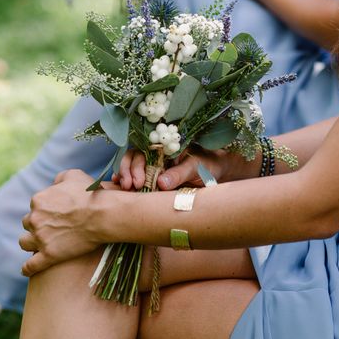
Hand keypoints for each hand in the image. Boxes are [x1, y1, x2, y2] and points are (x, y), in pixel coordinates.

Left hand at [19, 170, 104, 275]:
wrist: (102, 215)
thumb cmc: (90, 194)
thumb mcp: (74, 175)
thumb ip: (59, 179)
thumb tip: (54, 184)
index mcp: (38, 200)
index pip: (35, 206)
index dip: (45, 210)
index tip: (55, 214)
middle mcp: (35, 219)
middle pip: (28, 224)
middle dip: (37, 225)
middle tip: (50, 228)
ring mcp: (40, 238)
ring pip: (25, 243)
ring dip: (30, 243)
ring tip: (38, 246)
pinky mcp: (48, 255)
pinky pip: (30, 266)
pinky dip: (27, 268)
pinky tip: (27, 270)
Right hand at [112, 147, 249, 190]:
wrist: (218, 172)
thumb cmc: (208, 164)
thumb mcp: (196, 167)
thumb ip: (179, 173)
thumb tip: (161, 183)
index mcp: (164, 148)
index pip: (143, 151)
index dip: (136, 165)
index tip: (139, 182)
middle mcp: (155, 156)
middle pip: (133, 159)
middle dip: (128, 172)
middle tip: (131, 186)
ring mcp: (154, 168)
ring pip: (132, 168)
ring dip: (125, 177)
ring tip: (126, 190)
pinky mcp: (155, 181)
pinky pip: (137, 179)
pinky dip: (127, 182)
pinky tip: (120, 187)